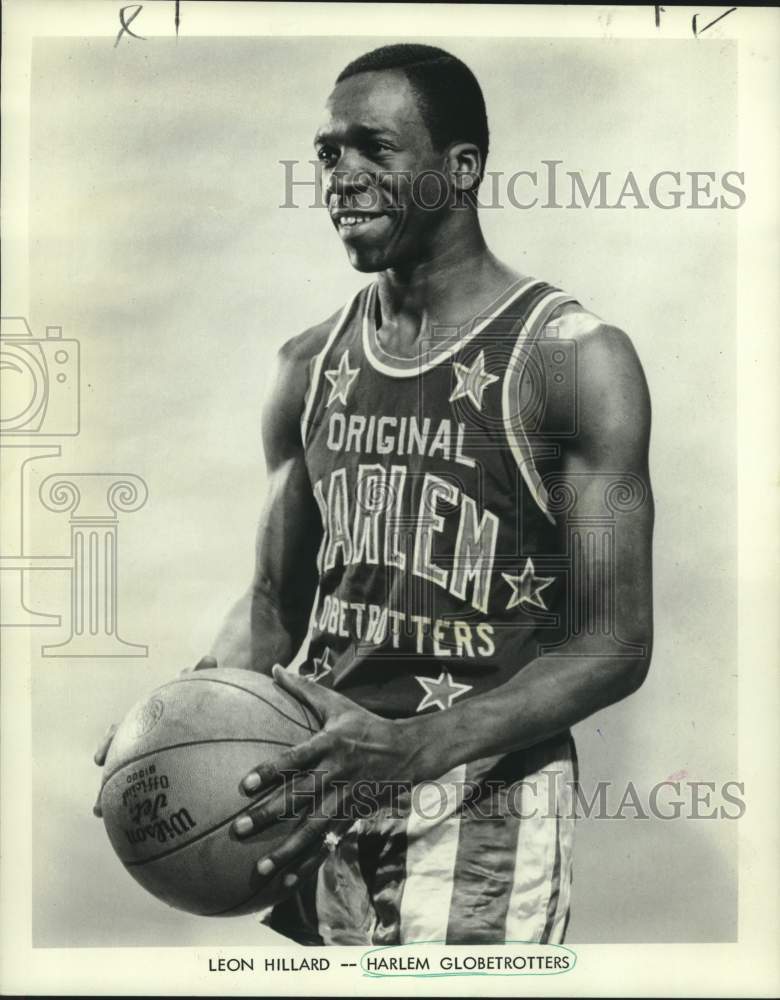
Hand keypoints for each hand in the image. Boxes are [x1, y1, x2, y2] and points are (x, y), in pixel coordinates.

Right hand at [93, 655, 217, 815]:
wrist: (211, 706)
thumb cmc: (203, 696)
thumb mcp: (202, 686)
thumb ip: (202, 676)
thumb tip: (209, 657)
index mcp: (145, 722)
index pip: (120, 731)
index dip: (109, 744)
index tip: (98, 759)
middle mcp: (141, 742)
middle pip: (118, 763)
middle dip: (106, 786)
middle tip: (98, 805)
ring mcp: (152, 759)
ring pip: (129, 781)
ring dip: (117, 801)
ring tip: (107, 818)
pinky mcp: (167, 773)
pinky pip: (155, 792)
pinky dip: (148, 807)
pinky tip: (148, 827)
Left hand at [231, 665, 419, 889]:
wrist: (408, 752)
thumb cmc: (365, 724)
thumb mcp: (337, 704)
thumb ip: (303, 688)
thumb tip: (274, 667)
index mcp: (330, 746)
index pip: (296, 759)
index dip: (271, 771)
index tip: (244, 784)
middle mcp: (337, 774)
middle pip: (300, 798)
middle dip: (269, 815)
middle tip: (238, 828)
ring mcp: (346, 799)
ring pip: (313, 828)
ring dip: (287, 850)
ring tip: (260, 867)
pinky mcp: (351, 817)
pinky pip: (327, 843)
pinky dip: (307, 864)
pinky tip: (285, 884)